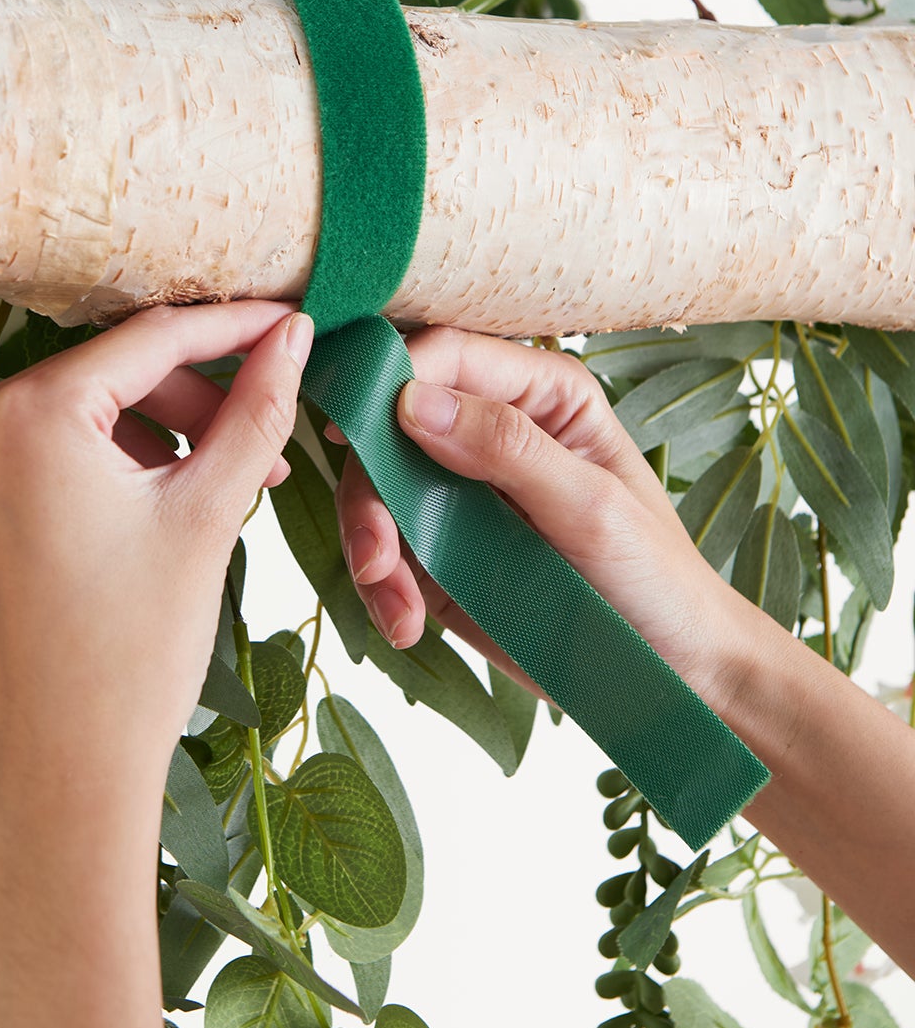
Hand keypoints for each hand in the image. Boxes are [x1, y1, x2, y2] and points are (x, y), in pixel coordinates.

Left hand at [0, 301, 314, 801]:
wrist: (59, 778)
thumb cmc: (136, 654)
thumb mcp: (208, 516)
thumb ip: (254, 410)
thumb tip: (292, 336)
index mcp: (27, 415)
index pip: (149, 341)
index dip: (229, 329)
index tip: (282, 325)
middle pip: (95, 383)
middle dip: (180, 405)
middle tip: (249, 444)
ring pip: (49, 427)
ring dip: (123, 444)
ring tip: (186, 495)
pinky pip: (1, 474)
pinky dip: (60, 483)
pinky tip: (111, 531)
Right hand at [333, 326, 754, 705]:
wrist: (673, 673)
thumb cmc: (656, 577)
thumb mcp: (591, 507)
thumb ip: (507, 446)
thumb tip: (413, 400)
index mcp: (541, 393)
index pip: (445, 355)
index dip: (389, 381)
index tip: (354, 432)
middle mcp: (493, 430)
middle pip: (390, 423)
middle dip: (369, 486)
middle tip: (375, 553)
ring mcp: (461, 492)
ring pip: (376, 488)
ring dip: (369, 543)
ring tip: (394, 600)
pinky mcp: (443, 551)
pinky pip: (387, 550)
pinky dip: (381, 586)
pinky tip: (406, 622)